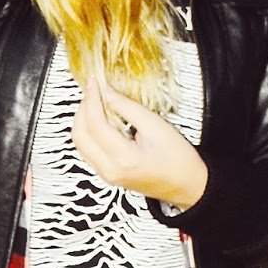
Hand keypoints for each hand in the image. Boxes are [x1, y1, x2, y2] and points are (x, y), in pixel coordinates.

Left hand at [71, 79, 207, 210]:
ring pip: (81, 144)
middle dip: (82, 109)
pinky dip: (89, 133)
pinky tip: (99, 119)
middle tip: (93, 91)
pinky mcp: (108, 175)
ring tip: (95, 102)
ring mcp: (107, 175)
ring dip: (83, 121)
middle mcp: (110, 170)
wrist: (188, 185)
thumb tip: (107, 92)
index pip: (95, 124)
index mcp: (124, 159)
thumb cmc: (178, 158)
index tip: (94, 82)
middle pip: (80, 135)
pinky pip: (88, 151)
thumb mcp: (155, 125)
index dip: (91, 99)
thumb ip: (127, 108)